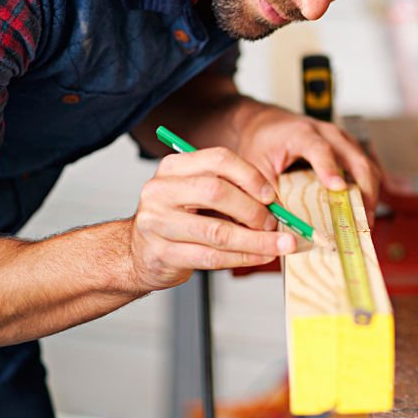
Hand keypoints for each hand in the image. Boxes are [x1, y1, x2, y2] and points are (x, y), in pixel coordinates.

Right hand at [129, 147, 300, 289]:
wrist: (138, 253)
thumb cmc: (179, 220)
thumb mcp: (198, 195)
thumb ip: (230, 192)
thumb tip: (274, 205)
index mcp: (174, 167)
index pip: (219, 159)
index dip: (251, 177)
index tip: (272, 196)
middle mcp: (160, 190)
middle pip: (217, 192)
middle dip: (253, 210)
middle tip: (273, 223)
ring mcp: (157, 223)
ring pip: (217, 232)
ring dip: (256, 241)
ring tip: (279, 244)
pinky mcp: (161, 254)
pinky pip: (211, 257)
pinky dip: (242, 257)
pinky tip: (260, 256)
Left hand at [235, 104, 381, 222]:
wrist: (267, 122)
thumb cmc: (262, 141)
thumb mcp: (255, 166)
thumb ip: (267, 192)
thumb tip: (277, 225)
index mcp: (301, 133)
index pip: (320, 149)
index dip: (330, 168)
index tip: (338, 188)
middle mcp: (328, 133)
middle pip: (356, 159)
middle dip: (364, 191)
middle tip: (362, 221)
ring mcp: (342, 140)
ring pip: (367, 166)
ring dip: (370, 194)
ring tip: (365, 222)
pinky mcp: (348, 150)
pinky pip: (366, 169)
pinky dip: (368, 190)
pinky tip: (363, 211)